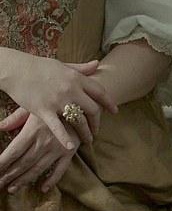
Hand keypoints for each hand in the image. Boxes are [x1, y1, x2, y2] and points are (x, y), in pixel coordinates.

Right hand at [0, 50, 115, 148]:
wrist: (16, 69)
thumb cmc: (40, 66)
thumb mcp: (64, 65)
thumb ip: (81, 68)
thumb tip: (98, 64)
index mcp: (77, 78)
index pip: (100, 92)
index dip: (109, 103)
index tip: (114, 111)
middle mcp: (71, 90)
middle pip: (92, 109)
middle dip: (97, 122)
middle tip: (97, 130)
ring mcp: (58, 101)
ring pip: (78, 120)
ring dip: (85, 132)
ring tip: (87, 139)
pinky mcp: (43, 110)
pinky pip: (57, 127)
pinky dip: (65, 138)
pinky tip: (70, 147)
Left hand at [0, 108, 79, 192]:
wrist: (81, 103)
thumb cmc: (53, 105)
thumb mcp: (34, 107)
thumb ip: (16, 118)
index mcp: (33, 130)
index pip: (14, 151)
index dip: (2, 162)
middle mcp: (44, 141)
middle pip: (24, 162)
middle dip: (9, 175)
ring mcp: (58, 148)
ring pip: (38, 168)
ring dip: (24, 179)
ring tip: (12, 189)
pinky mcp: (70, 152)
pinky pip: (60, 169)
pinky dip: (52, 180)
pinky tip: (43, 188)